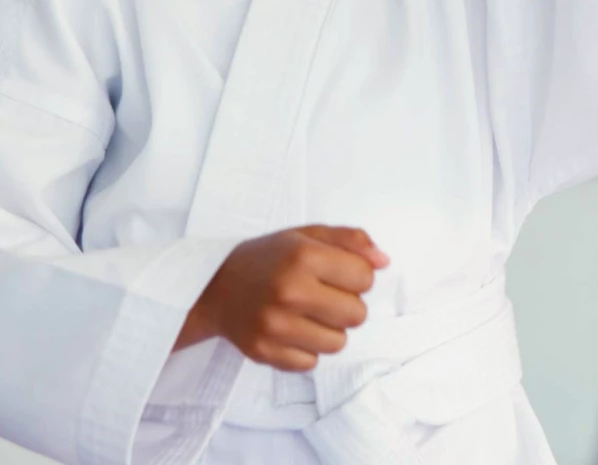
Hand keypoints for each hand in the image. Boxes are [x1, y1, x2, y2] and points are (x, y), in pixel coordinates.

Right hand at [177, 225, 389, 370]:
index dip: (357, 275)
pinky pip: (311, 362)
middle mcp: (289, 292)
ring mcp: (274, 326)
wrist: (213, 288)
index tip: (337, 274)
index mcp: (303, 257)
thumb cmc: (268, 258)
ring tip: (308, 314)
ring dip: (330, 330)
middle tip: (323, 296)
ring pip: (337, 343)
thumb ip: (351, 241)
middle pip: (357, 315)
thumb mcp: (308, 235)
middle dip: (347, 305)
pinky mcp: (264, 352)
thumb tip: (384, 262)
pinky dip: (306, 349)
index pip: (366, 278)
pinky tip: (291, 330)